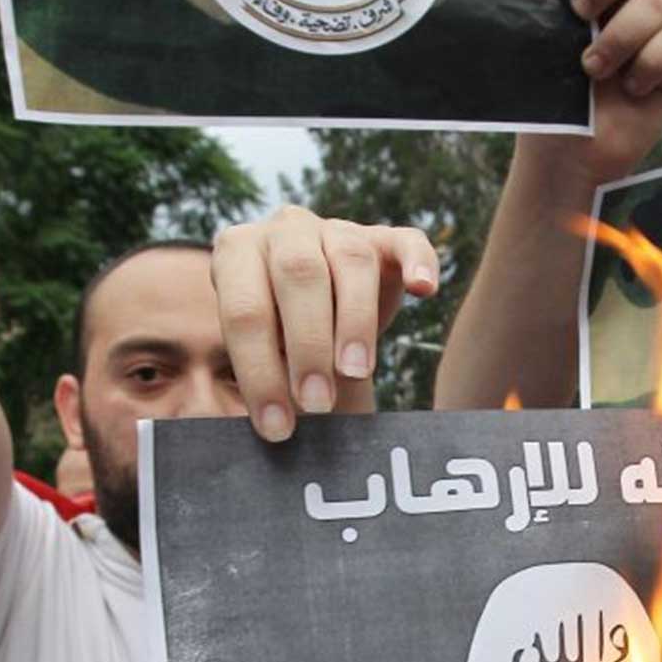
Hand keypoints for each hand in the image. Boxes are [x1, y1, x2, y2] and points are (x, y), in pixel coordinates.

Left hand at [211, 206, 440, 440]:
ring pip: (352, 259)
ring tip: (356, 374)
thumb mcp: (261, 356)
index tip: (277, 427)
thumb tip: (273, 431)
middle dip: (309, 345)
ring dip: (356, 321)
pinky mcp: (386, 239)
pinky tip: (424, 290)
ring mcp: (338, 229)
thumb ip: (262, 379)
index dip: (259, 370)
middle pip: (298, 274)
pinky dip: (419, 263)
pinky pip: (407, 242)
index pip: (243, 309)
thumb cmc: (280, 343)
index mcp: (237, 252)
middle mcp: (285, 230)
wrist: (316, 312)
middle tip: (318, 405)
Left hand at [514, 0, 661, 192]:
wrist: (564, 156)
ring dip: (620, 38)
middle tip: (578, 11)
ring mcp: (651, 28)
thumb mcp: (535, 49)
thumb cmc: (545, 101)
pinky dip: (648, 66)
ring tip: (591, 71)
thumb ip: (544, 7)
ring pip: (655, 2)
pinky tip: (630, 91)